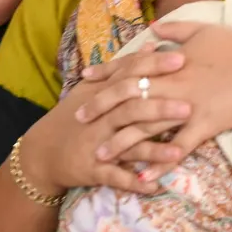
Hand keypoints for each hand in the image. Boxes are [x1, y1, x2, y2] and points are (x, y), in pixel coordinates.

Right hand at [20, 48, 191, 196]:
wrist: (42, 152)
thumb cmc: (74, 116)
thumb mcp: (94, 88)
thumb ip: (124, 68)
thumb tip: (154, 45)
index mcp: (102, 94)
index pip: (129, 76)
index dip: (154, 67)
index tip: (182, 60)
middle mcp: (100, 118)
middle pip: (130, 109)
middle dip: (159, 108)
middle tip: (189, 107)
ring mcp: (96, 144)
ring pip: (127, 145)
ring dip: (153, 150)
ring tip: (180, 150)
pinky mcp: (93, 170)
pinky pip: (115, 178)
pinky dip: (134, 182)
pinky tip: (155, 186)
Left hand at [78, 22, 231, 178]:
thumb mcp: (205, 29)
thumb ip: (176, 29)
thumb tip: (154, 28)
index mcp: (171, 60)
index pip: (130, 66)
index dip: (106, 73)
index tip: (85, 79)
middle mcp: (172, 84)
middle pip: (128, 97)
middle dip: (101, 108)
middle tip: (79, 119)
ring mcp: (187, 107)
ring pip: (146, 127)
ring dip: (121, 142)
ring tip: (99, 155)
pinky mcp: (204, 127)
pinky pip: (176, 149)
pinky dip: (159, 164)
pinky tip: (142, 178)